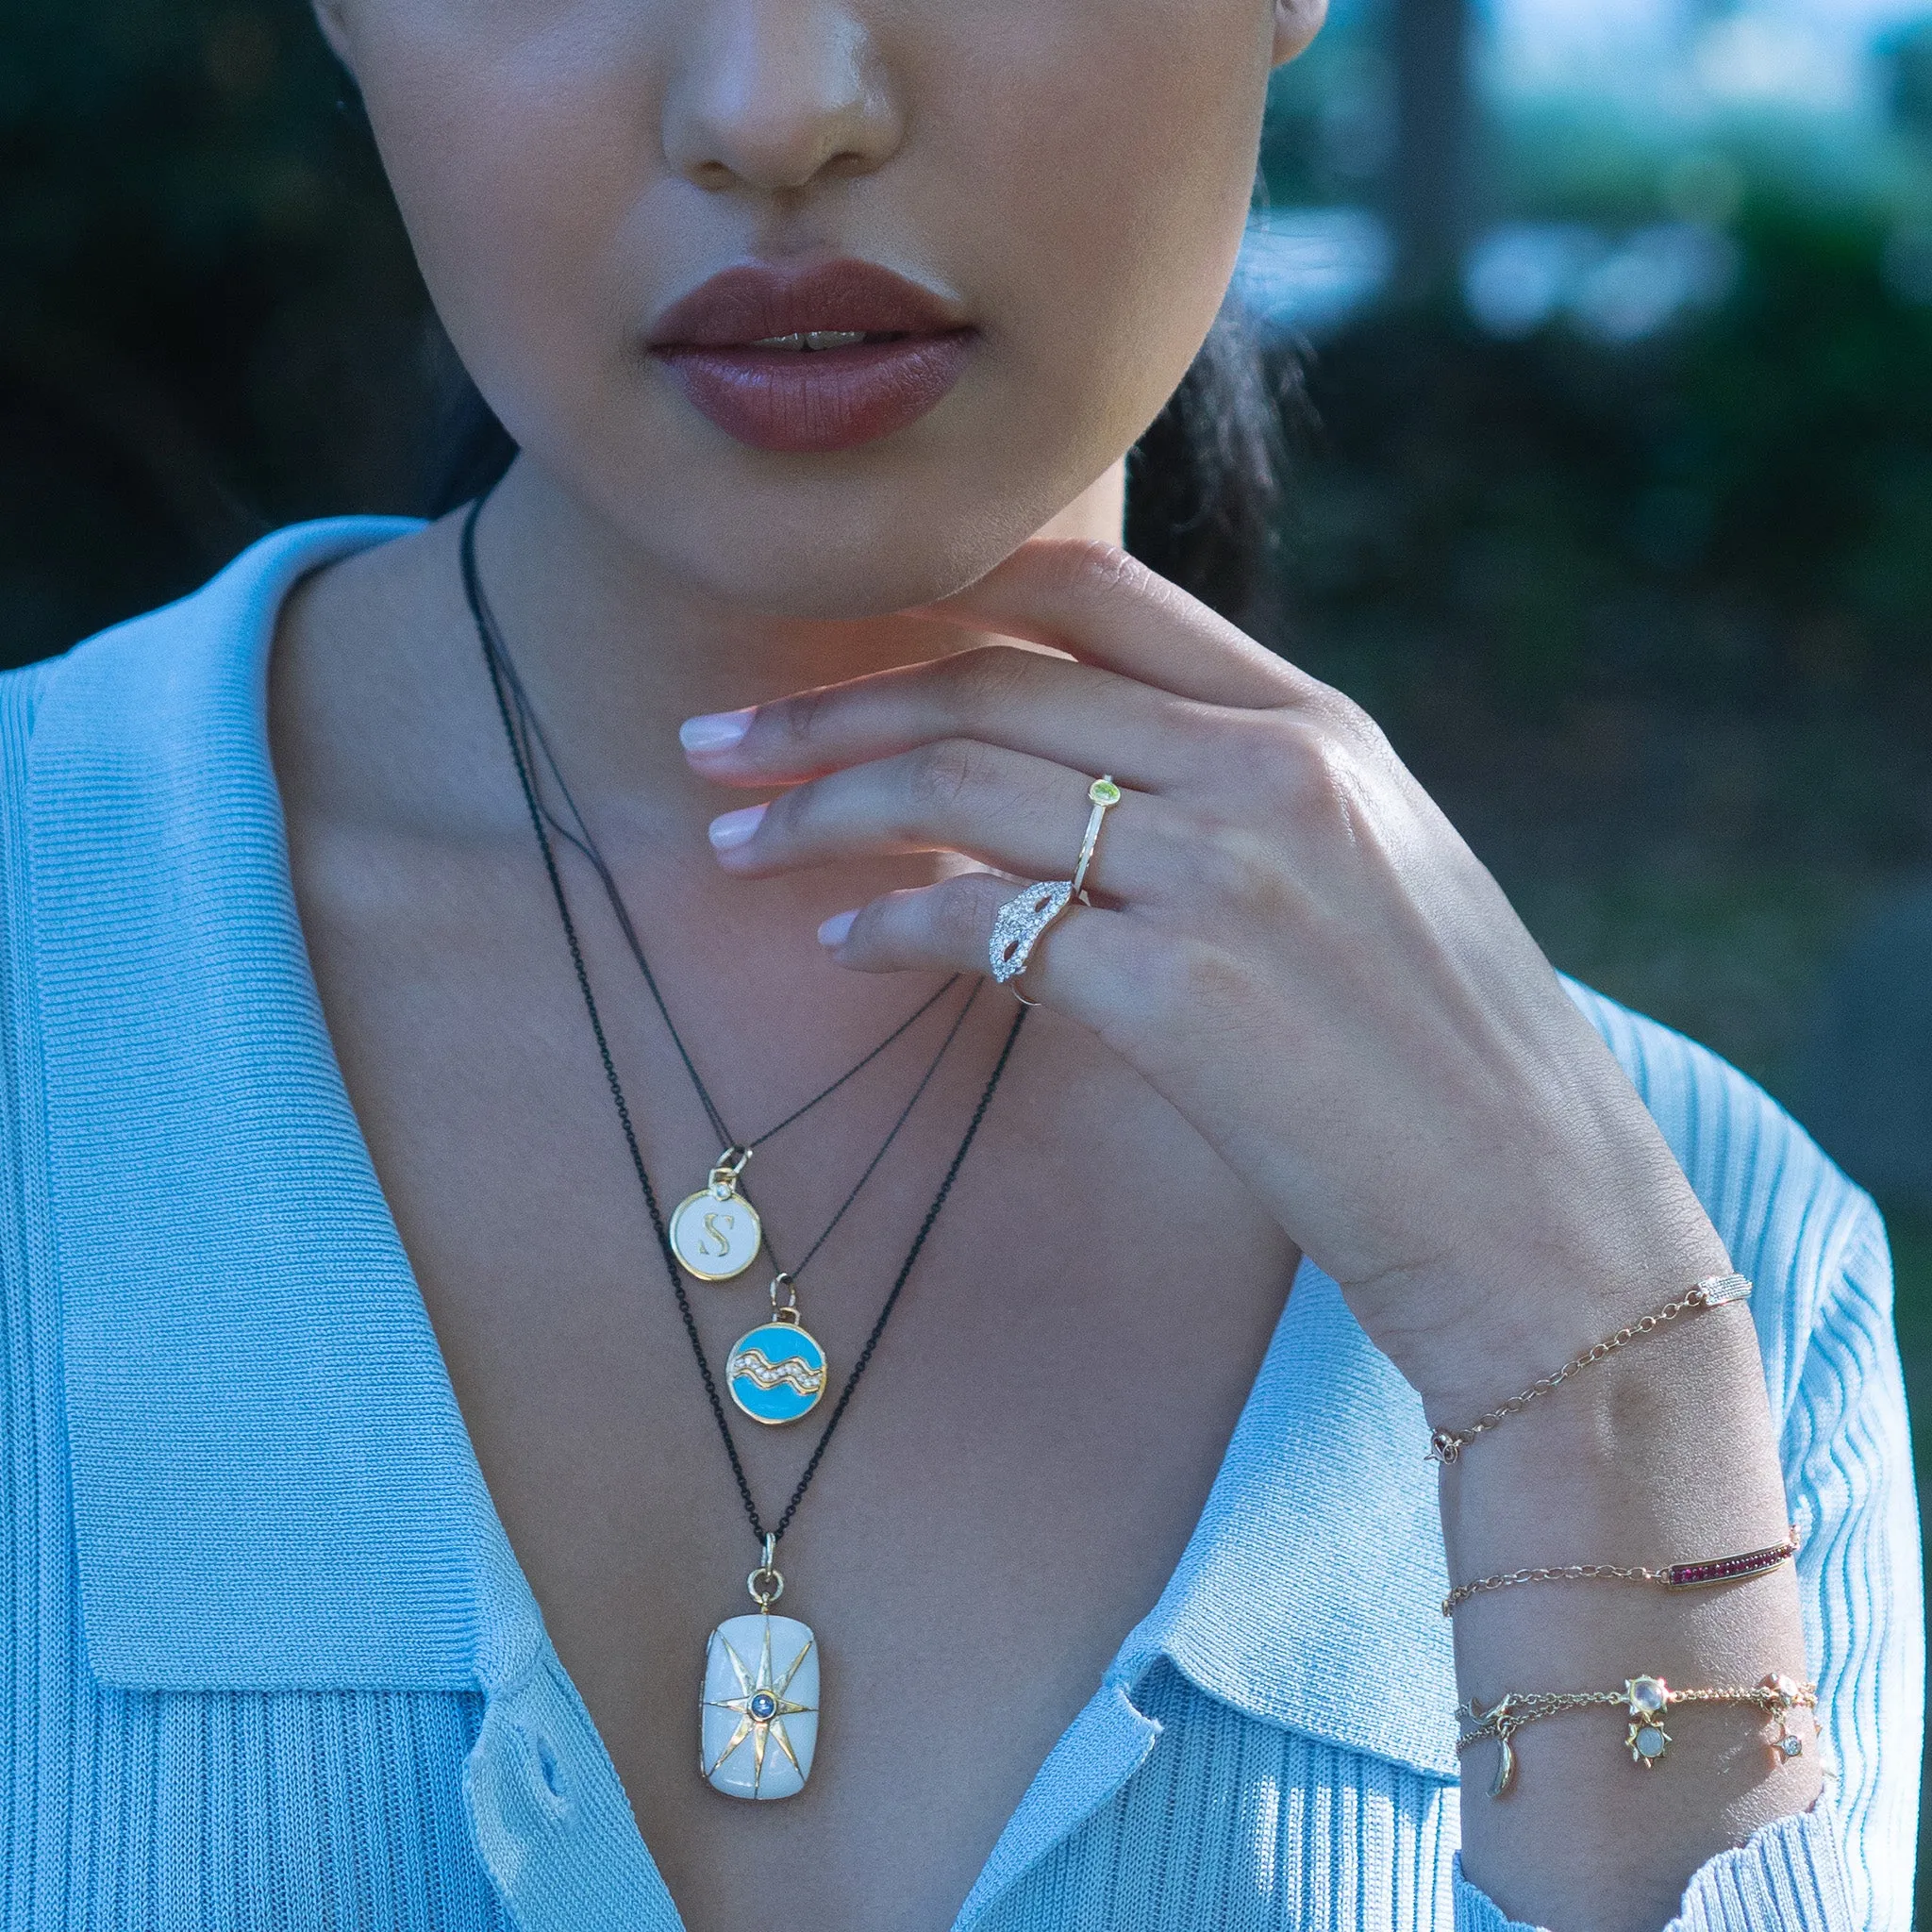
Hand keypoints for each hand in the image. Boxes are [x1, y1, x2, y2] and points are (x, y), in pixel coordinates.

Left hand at [681, 541, 1729, 1416]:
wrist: (1546, 1217)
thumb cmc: (1455, 1061)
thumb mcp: (1378, 873)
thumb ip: (1247, 797)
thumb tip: (1083, 781)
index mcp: (1322, 727)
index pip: (1101, 594)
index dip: (950, 591)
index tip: (848, 622)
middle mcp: (1272, 772)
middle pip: (994, 687)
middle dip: (833, 705)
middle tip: (720, 738)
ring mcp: (1226, 876)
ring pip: (965, 790)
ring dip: (825, 808)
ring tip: (735, 840)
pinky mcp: (1181, 998)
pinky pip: (986, 926)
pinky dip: (892, 925)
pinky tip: (842, 941)